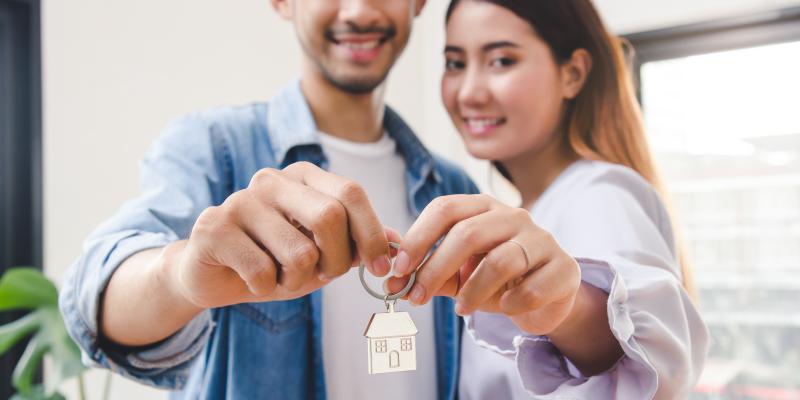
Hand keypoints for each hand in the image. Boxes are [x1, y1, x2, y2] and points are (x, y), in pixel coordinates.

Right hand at [172, 161, 392, 308]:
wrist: (210, 273)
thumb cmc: (273, 259)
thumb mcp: (323, 252)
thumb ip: (358, 243)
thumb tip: (398, 240)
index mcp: (303, 177)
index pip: (351, 193)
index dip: (372, 234)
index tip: (381, 269)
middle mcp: (271, 180)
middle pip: (330, 217)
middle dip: (338, 260)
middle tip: (325, 276)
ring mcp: (240, 200)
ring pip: (299, 252)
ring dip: (297, 280)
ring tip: (280, 276)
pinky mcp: (213, 227)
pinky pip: (262, 271)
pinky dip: (265, 287)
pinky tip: (252, 279)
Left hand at [388, 194, 580, 335]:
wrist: (546, 299)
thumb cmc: (495, 280)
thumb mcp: (458, 273)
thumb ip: (427, 269)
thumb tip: (390, 273)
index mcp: (483, 208)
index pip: (445, 208)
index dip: (418, 237)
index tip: (399, 268)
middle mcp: (513, 216)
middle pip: (468, 233)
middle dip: (436, 268)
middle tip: (417, 297)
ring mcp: (542, 239)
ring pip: (500, 261)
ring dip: (472, 291)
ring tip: (461, 310)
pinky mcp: (564, 268)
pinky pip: (531, 289)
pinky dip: (510, 303)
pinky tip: (504, 308)